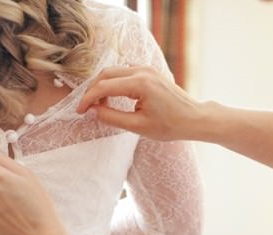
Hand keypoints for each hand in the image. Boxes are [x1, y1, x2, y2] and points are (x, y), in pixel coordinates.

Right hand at [76, 66, 204, 140]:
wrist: (194, 119)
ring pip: (114, 71)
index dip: (88, 99)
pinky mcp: (149, 72)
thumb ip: (112, 118)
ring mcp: (147, 69)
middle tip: (84, 107)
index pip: (104, 86)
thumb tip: (94, 111)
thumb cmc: (170, 126)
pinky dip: (113, 83)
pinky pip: (124, 72)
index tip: (79, 111)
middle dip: (91, 90)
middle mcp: (143, 71)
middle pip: (106, 74)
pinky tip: (111, 98)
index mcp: (140, 83)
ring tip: (97, 105)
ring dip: (101, 86)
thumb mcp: (137, 127)